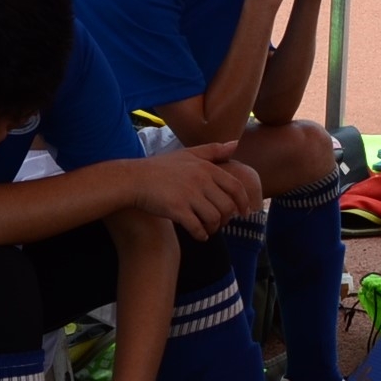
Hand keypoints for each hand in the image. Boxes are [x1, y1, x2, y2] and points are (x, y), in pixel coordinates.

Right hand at [130, 141, 261, 238]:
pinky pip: (197, 227)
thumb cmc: (161, 167)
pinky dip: (201, 234)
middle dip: (227, 218)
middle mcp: (201, 181)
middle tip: (222, 223)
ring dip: (214, 228)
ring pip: (214, 218)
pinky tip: (200, 236)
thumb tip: (236, 144)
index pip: (235, 187)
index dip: (244, 202)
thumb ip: (213, 150)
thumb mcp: (189, 153)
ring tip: (209, 229)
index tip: (245, 212)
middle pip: (227, 206)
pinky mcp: (177, 209)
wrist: (134, 179)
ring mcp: (189, 195)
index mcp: (206, 168)